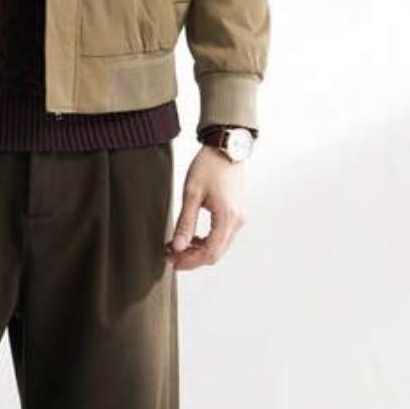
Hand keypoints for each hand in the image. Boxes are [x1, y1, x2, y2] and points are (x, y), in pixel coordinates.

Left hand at [165, 145, 246, 270]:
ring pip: (219, 246)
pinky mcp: (235, 213)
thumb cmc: (209, 166)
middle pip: (215, 253)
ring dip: (198, 250)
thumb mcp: (191, 194)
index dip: (190, 261)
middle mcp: (237, 221)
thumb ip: (185, 223)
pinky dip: (206, 241)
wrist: (225, 147)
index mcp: (227, 217)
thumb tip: (178, 247)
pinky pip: (222, 236)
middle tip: (171, 255)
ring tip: (177, 245)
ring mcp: (238, 218)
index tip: (172, 261)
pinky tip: (191, 237)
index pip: (210, 253)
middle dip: (192, 258)